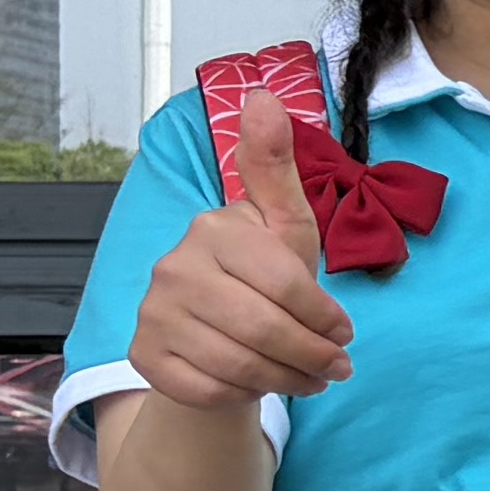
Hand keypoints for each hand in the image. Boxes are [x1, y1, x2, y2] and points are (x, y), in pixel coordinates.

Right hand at [131, 86, 356, 416]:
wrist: (212, 333)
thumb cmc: (261, 276)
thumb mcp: (282, 224)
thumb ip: (274, 167)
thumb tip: (262, 95)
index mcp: (213, 229)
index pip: (285, 283)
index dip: (324, 316)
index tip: (345, 332)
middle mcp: (172, 267)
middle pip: (265, 328)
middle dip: (313, 355)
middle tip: (338, 367)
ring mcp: (152, 312)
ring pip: (239, 365)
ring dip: (289, 379)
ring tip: (312, 378)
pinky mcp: (143, 356)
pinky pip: (209, 389)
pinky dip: (247, 395)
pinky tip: (266, 386)